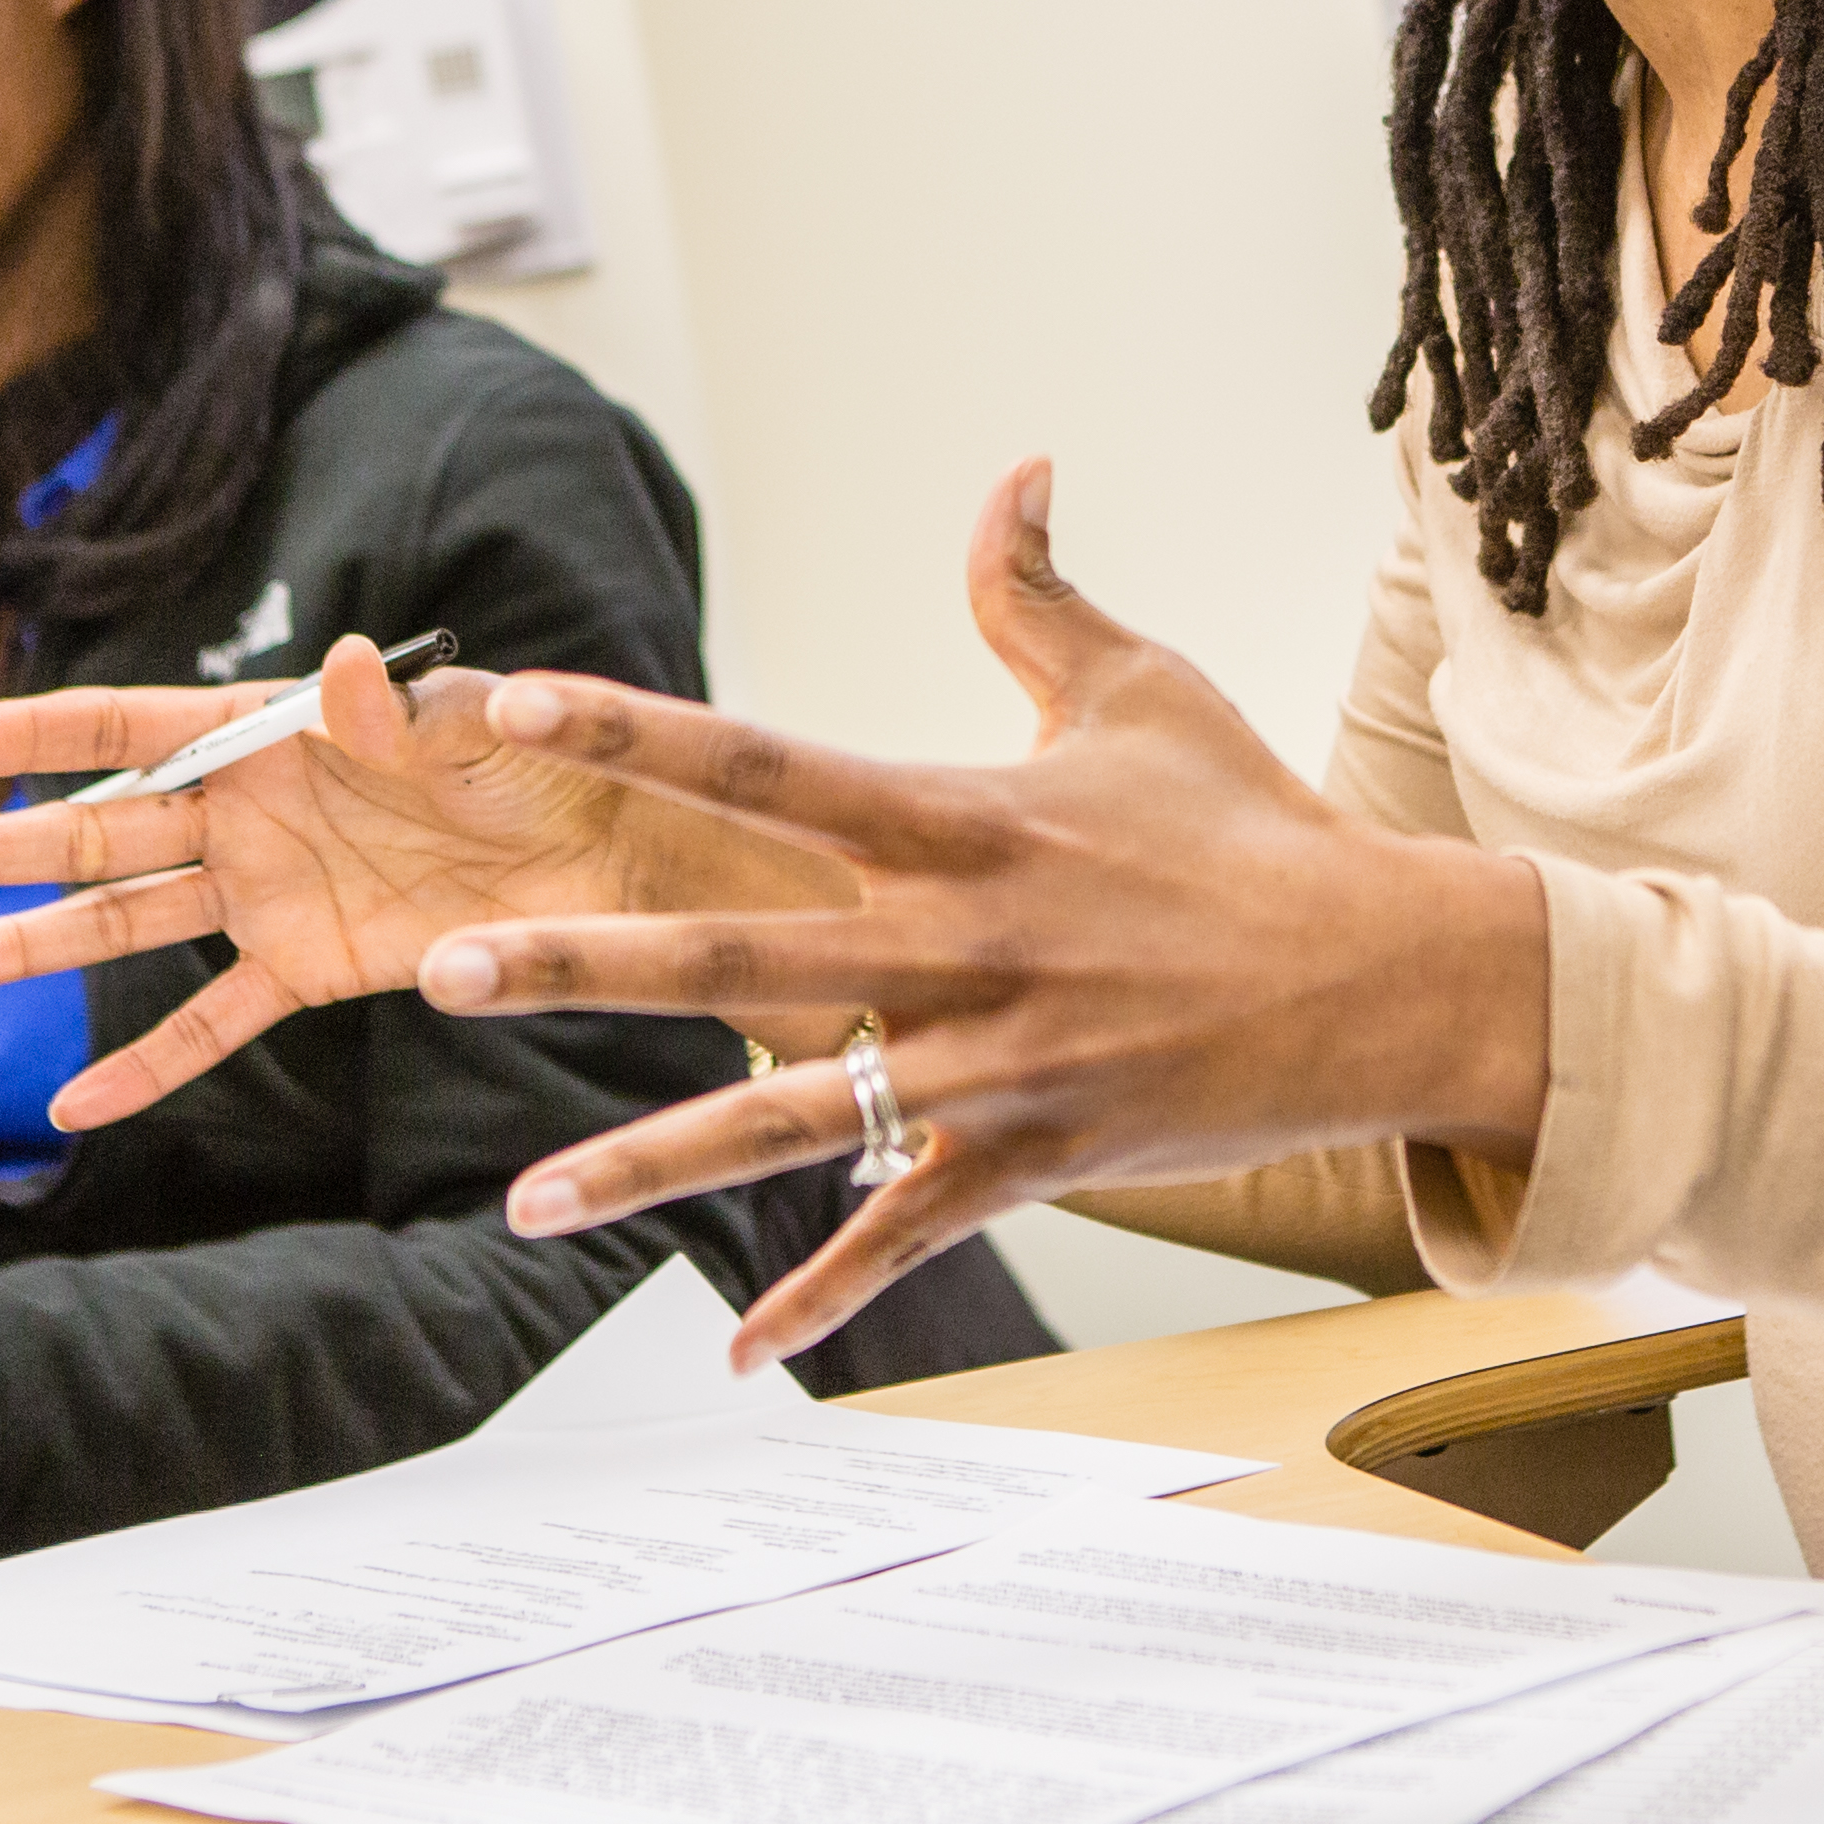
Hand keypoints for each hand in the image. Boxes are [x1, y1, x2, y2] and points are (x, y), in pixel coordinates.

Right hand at [0, 636, 847, 1129]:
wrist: (630, 850)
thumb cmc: (555, 750)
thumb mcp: (487, 721)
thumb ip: (405, 710)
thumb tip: (348, 663)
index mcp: (279, 732)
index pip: (134, 726)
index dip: (39, 729)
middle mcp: (255, 811)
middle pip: (97, 831)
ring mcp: (274, 894)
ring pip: (125, 926)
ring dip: (26, 945)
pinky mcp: (313, 969)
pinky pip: (212, 1024)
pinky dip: (145, 1065)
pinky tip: (66, 1106)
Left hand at [418, 463, 1554, 1364]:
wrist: (1384, 976)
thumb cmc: (1252, 827)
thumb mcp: (1141, 691)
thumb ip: (1038, 594)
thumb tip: (1015, 466)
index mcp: (963, 816)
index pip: (763, 763)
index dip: (632, 731)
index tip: (506, 707)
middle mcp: (960, 939)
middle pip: (736, 954)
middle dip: (579, 968)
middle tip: (439, 971)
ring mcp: (994, 1059)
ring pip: (793, 1118)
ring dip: (652, 1162)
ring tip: (525, 1200)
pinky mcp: (1036, 1157)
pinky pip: (908, 1232)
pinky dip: (825, 1298)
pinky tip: (739, 1356)